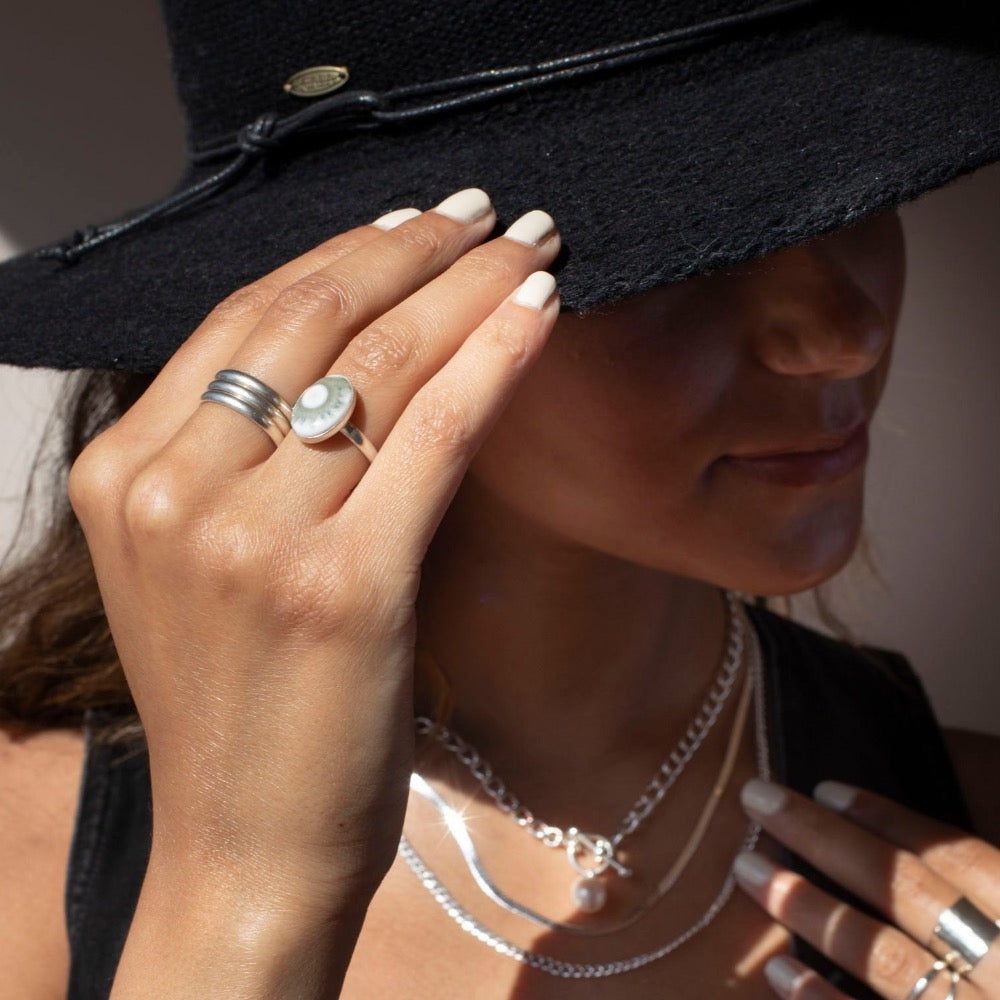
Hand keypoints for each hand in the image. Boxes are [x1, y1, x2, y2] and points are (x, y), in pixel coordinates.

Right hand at [67, 188, 560, 994]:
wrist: (247, 846)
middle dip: (412, 249)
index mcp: (125, 475)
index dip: (342, 253)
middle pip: (310, 318)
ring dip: (466, 287)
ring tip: (528, 246)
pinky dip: (492, 360)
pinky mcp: (343, 585)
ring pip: (380, 364)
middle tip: (484, 211)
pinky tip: (538, 313)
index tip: (412, 221)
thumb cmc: (241, 704)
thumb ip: (248, 455)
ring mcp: (252, 539)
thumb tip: (356, 343)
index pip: (246, 318)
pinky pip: (433, 434)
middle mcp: (172, 491)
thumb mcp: (205, 563)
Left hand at [735, 779, 999, 997]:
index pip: (965, 859)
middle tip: (757, 798)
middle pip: (913, 894)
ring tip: (751, 869)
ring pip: (890, 961)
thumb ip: (989, 900)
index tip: (827, 786)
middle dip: (827, 840)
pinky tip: (777, 971)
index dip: (894, 818)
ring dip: (812, 910)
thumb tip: (930, 858)